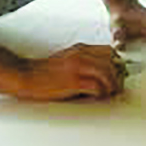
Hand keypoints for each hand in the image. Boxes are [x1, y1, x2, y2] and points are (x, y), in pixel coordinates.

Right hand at [12, 44, 126, 101]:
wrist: (26, 76)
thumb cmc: (46, 72)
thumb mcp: (68, 59)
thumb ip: (84, 61)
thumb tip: (104, 72)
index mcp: (80, 49)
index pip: (109, 50)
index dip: (117, 63)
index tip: (118, 74)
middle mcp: (80, 55)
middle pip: (111, 60)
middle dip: (118, 74)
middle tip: (117, 86)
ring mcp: (76, 68)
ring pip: (106, 72)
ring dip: (111, 85)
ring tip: (109, 93)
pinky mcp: (72, 82)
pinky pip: (95, 86)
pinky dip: (100, 93)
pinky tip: (97, 96)